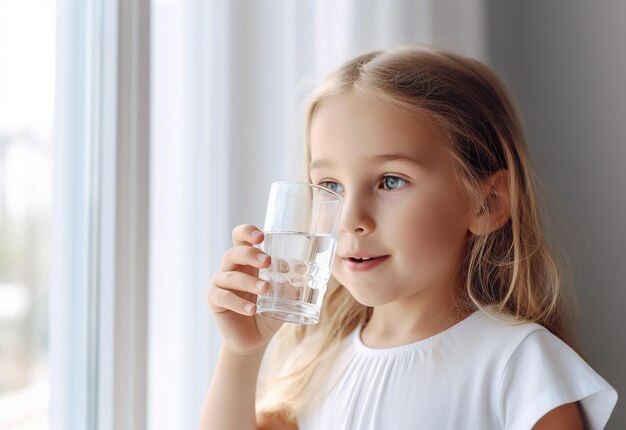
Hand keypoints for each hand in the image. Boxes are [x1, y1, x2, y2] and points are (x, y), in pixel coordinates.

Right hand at [208, 224, 282, 354]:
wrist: (255, 339)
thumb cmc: (270, 311)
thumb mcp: (284, 295)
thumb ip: (291, 281)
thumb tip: (302, 267)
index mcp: (246, 261)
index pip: (240, 238)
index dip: (247, 232)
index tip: (261, 237)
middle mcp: (231, 268)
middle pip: (233, 253)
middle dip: (249, 254)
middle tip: (267, 262)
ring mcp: (220, 284)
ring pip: (229, 276)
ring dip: (248, 281)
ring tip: (266, 289)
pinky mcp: (215, 301)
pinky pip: (223, 298)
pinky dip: (239, 303)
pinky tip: (252, 310)